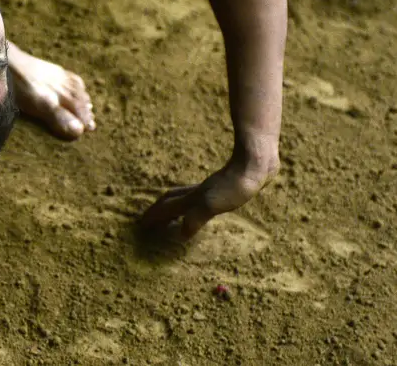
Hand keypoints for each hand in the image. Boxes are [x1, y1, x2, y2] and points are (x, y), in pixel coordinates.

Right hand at [138, 156, 276, 241]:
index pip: (167, 207)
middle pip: (171, 199)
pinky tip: (203, 206)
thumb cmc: (236, 184)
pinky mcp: (225, 186)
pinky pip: (200, 197)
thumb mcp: (214, 205)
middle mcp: (199, 192)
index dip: (154, 217)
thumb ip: (195, 218)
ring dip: (174, 206)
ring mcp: (211, 188)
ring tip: (172, 215)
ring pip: (185, 197)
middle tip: (150, 220)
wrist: (256, 162)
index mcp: (193, 197)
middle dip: (159, 210)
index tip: (141, 225)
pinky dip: (193, 204)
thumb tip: (179, 234)